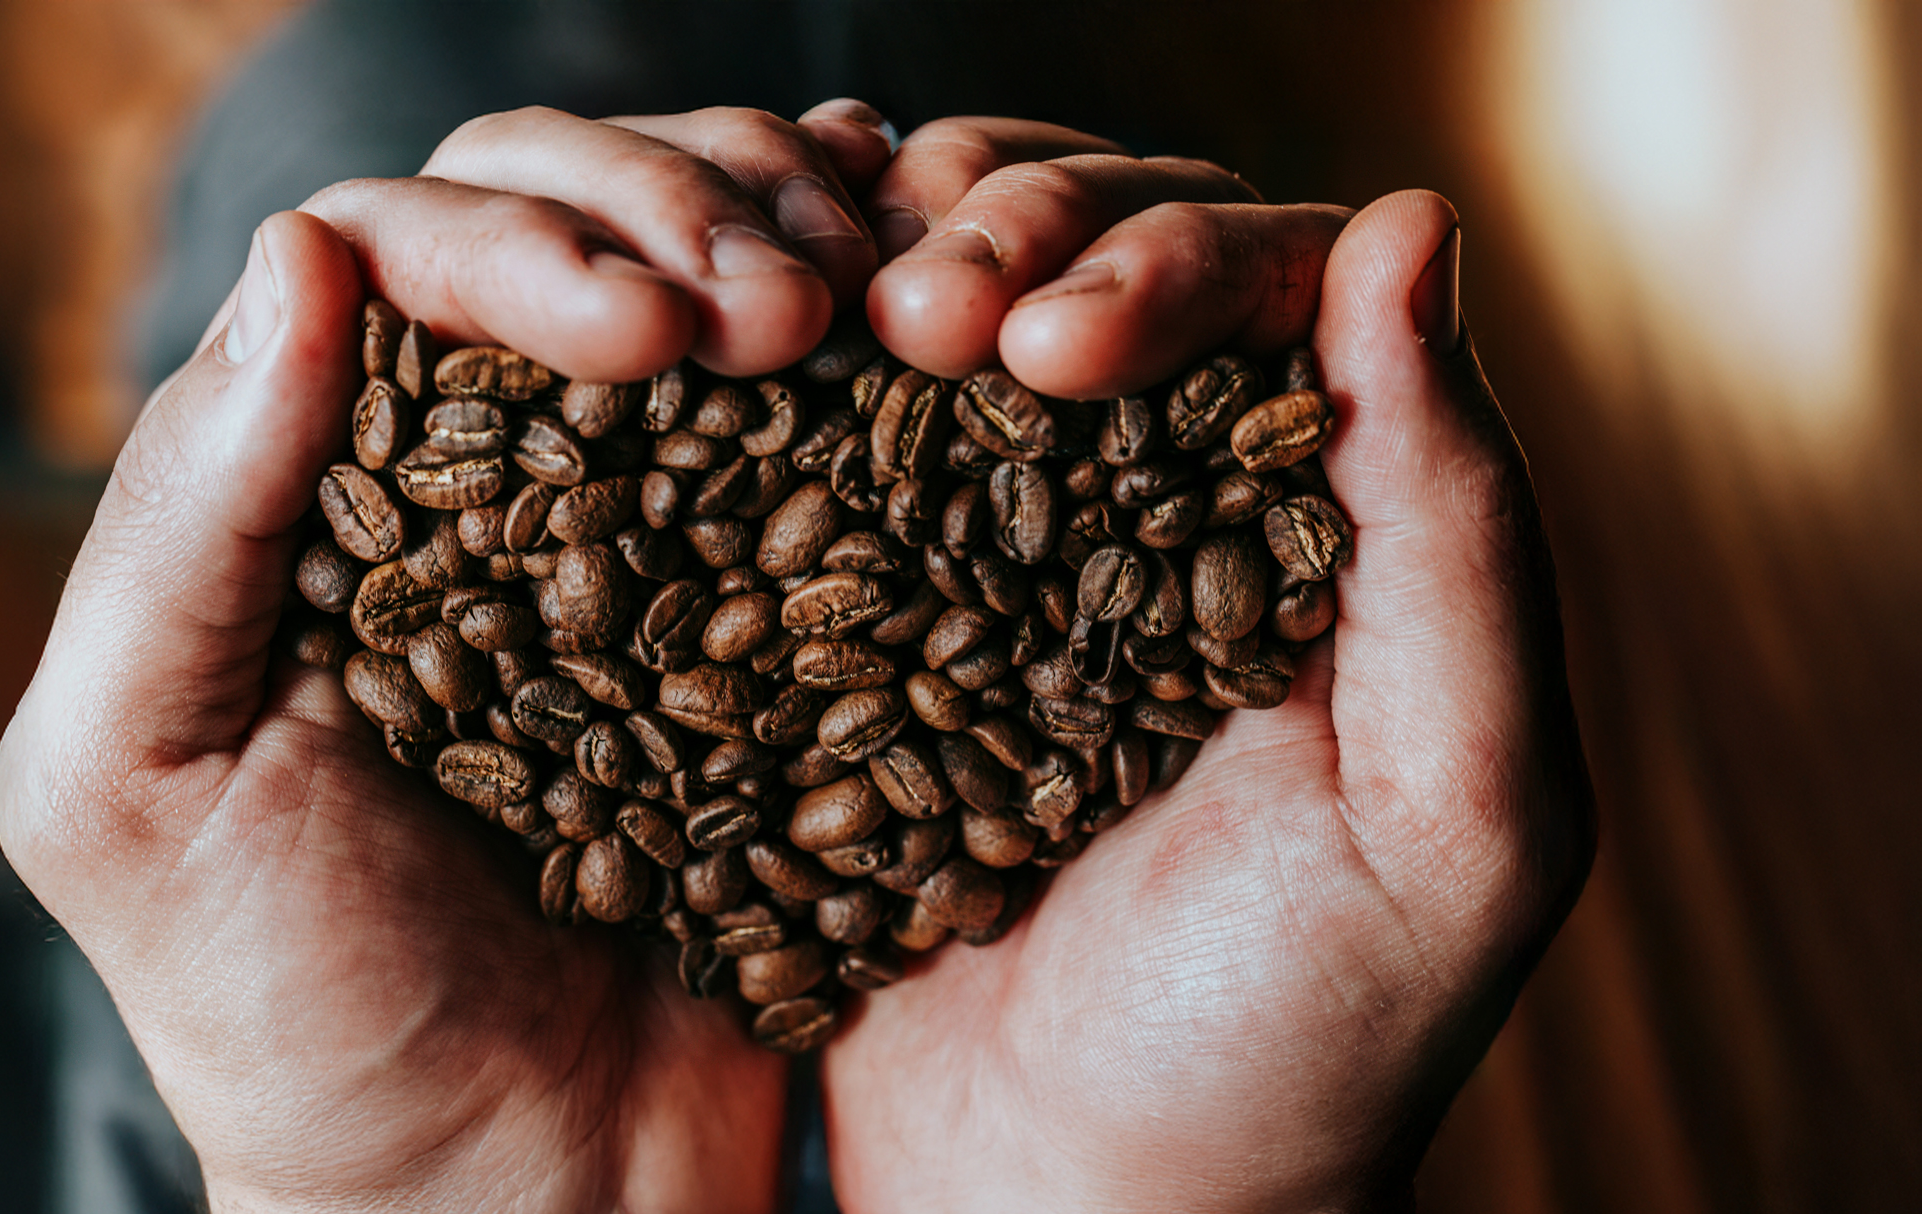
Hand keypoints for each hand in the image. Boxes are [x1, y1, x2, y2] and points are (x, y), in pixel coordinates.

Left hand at [0, 101, 891, 1213]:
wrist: (514, 1193)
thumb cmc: (290, 1014)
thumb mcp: (138, 781)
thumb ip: (180, 527)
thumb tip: (298, 255)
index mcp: (307, 476)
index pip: (401, 246)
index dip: (523, 240)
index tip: (642, 327)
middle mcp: (472, 462)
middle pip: (567, 215)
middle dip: (678, 215)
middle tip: (779, 310)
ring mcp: (638, 516)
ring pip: (704, 274)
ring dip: (792, 244)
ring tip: (870, 302)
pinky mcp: (770, 593)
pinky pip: (825, 409)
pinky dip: (880, 330)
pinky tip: (926, 306)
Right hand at [819, 120, 1595, 1210]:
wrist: (1079, 1211)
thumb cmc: (1297, 1044)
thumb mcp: (1449, 808)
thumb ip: (1458, 536)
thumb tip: (1412, 232)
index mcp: (1330, 520)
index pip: (1266, 282)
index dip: (1160, 254)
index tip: (1046, 338)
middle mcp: (1171, 502)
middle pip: (1102, 258)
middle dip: (1010, 235)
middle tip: (915, 307)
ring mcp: (1005, 551)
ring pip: (956, 326)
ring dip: (885, 279)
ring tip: (818, 320)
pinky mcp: (872, 619)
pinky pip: (829, 448)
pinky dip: (786, 382)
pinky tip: (743, 373)